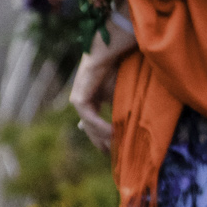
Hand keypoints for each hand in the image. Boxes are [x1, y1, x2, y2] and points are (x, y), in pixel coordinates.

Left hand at [71, 24, 136, 151]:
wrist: (110, 50)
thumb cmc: (119, 66)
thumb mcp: (122, 92)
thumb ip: (121, 108)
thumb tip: (127, 124)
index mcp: (91, 97)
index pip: (93, 123)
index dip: (102, 137)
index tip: (113, 150)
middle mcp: (83, 99)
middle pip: (90, 128)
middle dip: (102, 142)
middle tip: (114, 156)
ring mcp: (79, 99)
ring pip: (90, 126)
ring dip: (104, 137)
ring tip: (117, 147)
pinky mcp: (79, 98)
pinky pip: (89, 118)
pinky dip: (101, 126)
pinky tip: (113, 133)